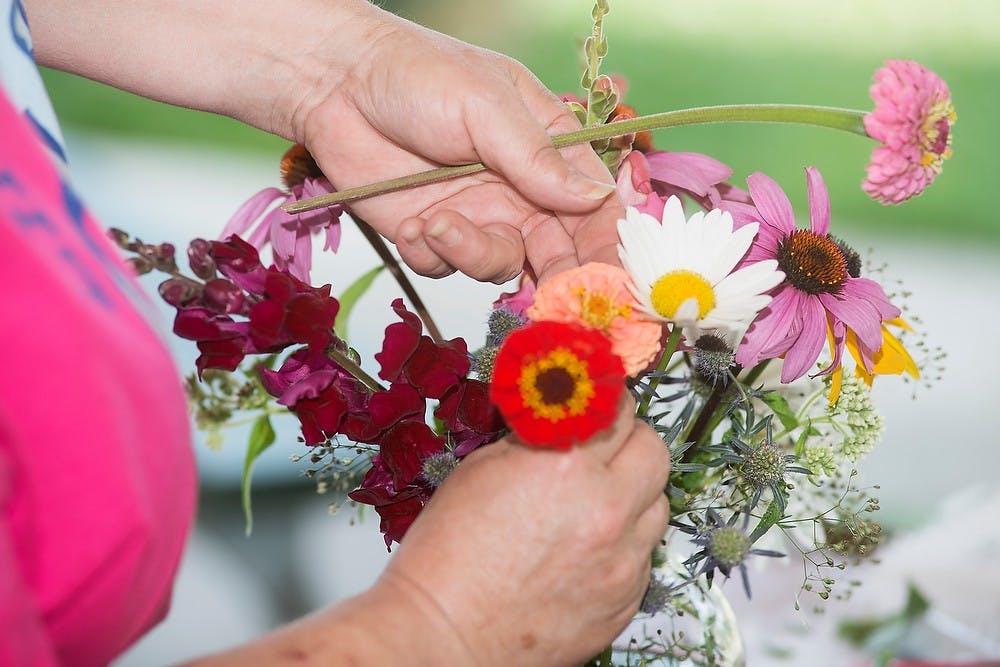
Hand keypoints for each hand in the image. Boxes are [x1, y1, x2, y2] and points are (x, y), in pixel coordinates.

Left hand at [289, 2, 624, 283]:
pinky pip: (446, 267)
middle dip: (559, 276)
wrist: (337, 83)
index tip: (610, 275)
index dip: (607, 243)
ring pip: (500, 265)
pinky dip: (430, 253)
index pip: (594, 205)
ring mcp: (475, 216)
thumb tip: (596, 197)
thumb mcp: (486, 106)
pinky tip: (411, 222)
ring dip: (473, 254)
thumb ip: (537, 157)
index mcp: (547, 151)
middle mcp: (518, 190)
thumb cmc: (420, 74)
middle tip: (554, 295)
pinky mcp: (431, 235)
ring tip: (437, 223)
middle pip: (557, 250)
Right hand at [375, 397, 670, 666]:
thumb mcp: (482, 468)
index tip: (602, 404)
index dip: (609, 402)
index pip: (620, 410)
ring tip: (592, 506)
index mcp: (568, 467)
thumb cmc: (448, 555)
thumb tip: (567, 417)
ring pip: (658, 506)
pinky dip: (623, 545)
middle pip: (655, 453)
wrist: (443, 633)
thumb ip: (538, 438)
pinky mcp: (625, 601)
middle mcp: (606, 511)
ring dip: (633, 496)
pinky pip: (643, 556)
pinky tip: (585, 550)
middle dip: (632, 443)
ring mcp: (622, 561)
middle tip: (606, 450)